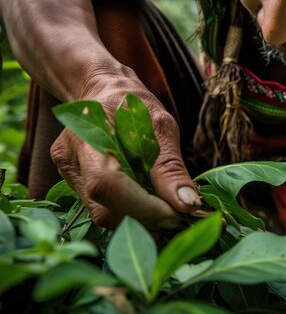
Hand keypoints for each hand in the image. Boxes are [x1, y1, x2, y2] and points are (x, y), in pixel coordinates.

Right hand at [51, 74, 200, 228]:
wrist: (105, 93)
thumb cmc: (134, 105)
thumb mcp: (161, 127)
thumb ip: (171, 167)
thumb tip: (188, 204)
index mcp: (88, 137)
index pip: (107, 185)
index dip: (143, 206)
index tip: (176, 213)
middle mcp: (70, 162)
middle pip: (104, 210)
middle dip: (146, 219)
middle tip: (176, 216)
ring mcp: (69, 176)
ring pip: (105, 216)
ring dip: (140, 221)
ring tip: (166, 211)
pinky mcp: (76, 186)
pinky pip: (105, 211)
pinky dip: (131, 215)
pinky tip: (149, 206)